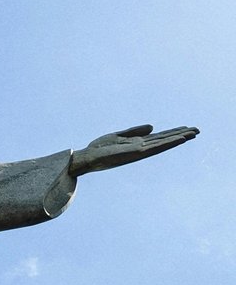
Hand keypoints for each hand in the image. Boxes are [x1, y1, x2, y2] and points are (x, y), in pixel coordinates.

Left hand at [68, 125, 198, 176]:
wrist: (87, 158)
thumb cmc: (100, 148)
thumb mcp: (118, 135)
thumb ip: (134, 131)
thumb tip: (153, 127)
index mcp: (137, 144)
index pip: (159, 137)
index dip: (173, 132)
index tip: (187, 128)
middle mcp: (141, 148)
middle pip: (164, 140)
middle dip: (181, 135)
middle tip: (198, 130)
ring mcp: (140, 151)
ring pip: (163, 143)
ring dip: (178, 138)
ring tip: (193, 133)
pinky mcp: (135, 153)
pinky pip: (155, 147)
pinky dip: (167, 143)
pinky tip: (178, 139)